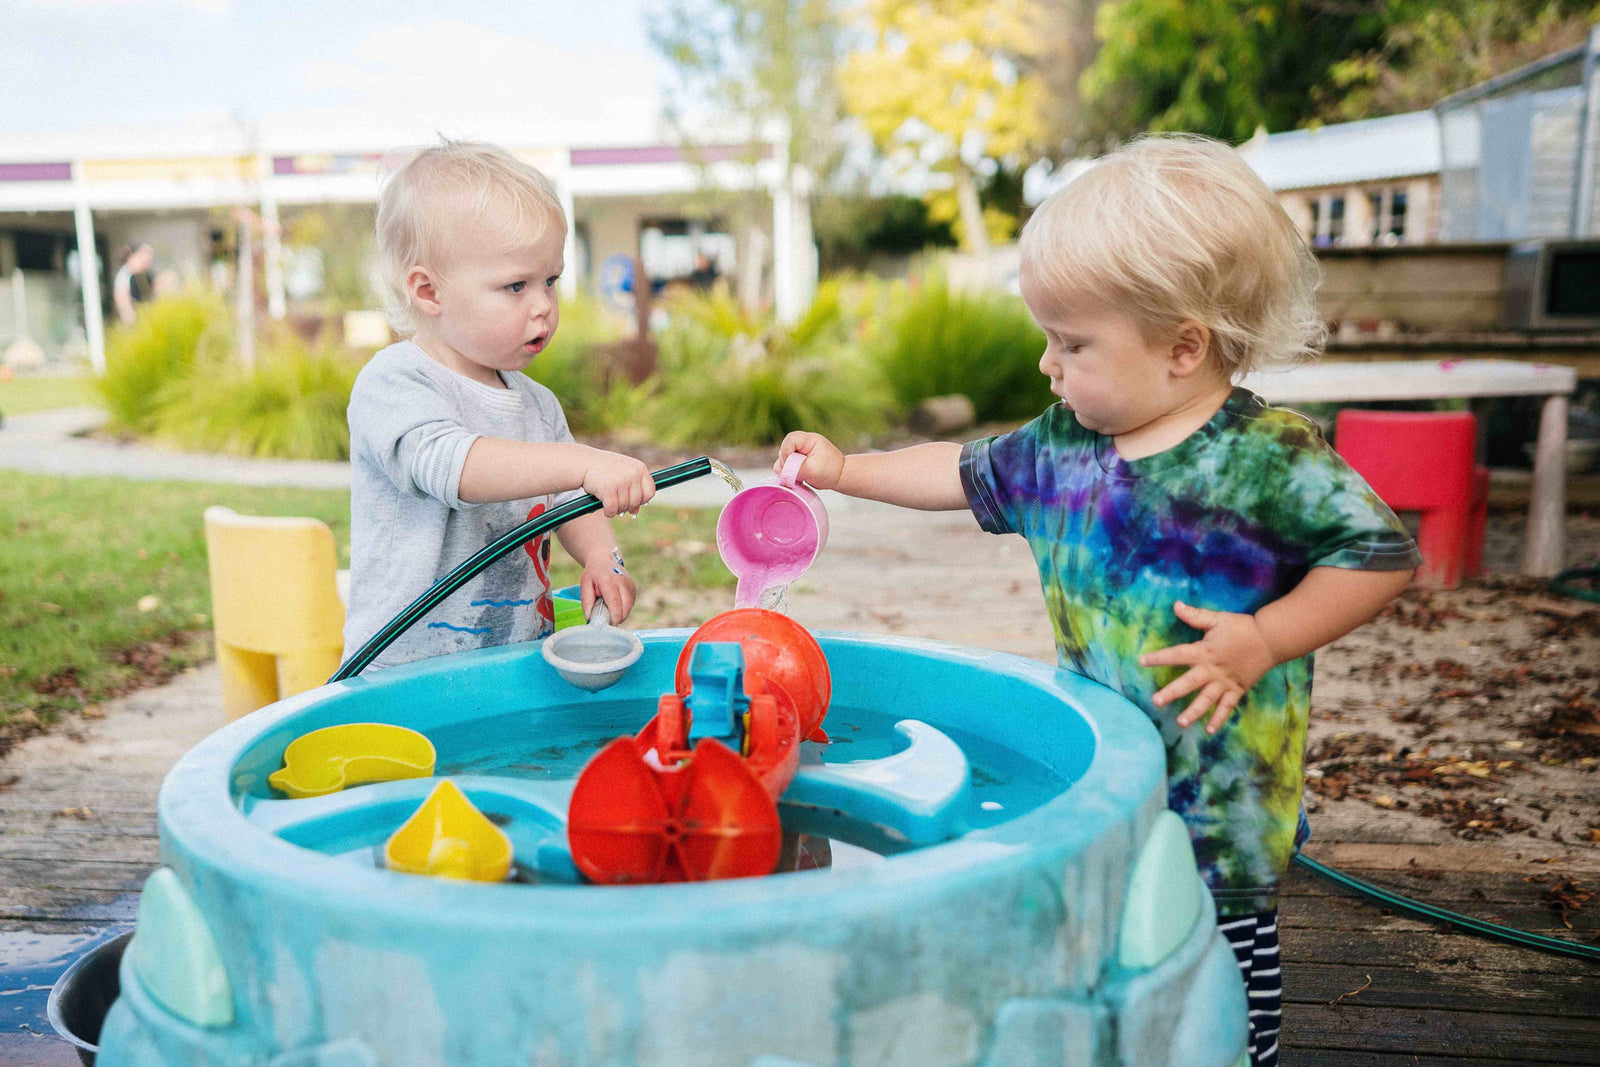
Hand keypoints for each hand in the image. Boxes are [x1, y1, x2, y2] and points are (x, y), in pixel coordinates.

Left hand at [580, 560, 636, 623]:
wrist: (604, 559)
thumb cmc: (593, 574)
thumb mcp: (585, 585)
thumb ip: (586, 601)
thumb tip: (590, 617)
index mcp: (608, 580)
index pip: (615, 601)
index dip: (614, 615)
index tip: (611, 624)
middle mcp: (622, 581)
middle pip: (626, 605)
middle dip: (620, 617)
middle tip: (610, 623)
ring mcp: (630, 583)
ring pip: (630, 605)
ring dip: (623, 614)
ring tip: (612, 614)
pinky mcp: (633, 587)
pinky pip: (631, 602)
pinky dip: (625, 608)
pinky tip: (617, 607)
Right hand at [582, 449, 654, 516]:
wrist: (584, 462)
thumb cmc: (604, 469)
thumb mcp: (623, 474)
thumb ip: (632, 490)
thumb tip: (635, 511)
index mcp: (640, 468)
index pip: (650, 492)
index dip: (642, 500)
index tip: (632, 500)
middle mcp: (633, 474)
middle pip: (637, 502)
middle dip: (626, 506)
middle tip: (616, 501)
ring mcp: (621, 481)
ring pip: (625, 507)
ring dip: (616, 508)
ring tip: (608, 500)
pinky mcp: (609, 489)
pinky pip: (613, 510)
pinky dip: (609, 512)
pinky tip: (604, 507)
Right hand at [775, 431, 844, 489]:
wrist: (838, 476)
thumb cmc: (829, 471)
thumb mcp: (812, 470)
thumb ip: (795, 468)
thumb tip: (781, 470)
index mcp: (808, 440)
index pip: (790, 440)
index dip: (787, 452)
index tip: (793, 464)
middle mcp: (802, 443)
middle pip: (784, 449)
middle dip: (787, 463)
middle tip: (798, 472)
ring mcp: (798, 451)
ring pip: (782, 458)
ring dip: (786, 468)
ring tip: (799, 475)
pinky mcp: (796, 460)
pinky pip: (784, 465)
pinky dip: (787, 472)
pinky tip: (796, 477)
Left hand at [1138, 601, 1276, 733]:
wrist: (1271, 639)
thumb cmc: (1242, 627)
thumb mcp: (1217, 619)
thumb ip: (1195, 616)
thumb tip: (1176, 605)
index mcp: (1205, 651)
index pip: (1177, 655)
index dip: (1159, 657)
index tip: (1142, 661)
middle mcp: (1212, 670)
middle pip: (1188, 683)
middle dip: (1171, 692)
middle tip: (1156, 701)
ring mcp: (1225, 682)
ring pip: (1206, 700)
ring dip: (1193, 712)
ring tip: (1180, 722)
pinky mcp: (1237, 690)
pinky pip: (1227, 707)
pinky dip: (1219, 719)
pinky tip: (1209, 730)